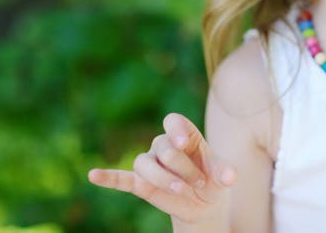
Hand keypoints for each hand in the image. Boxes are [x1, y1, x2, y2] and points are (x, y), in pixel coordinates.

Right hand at [88, 113, 237, 224]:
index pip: (173, 122)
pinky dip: (108, 177)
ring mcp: (152, 163)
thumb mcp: (223, 175)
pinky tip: (93, 175)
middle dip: (182, 168)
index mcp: (185, 135)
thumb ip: (225, 171)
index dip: (177, 130)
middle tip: (198, 184)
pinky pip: (121, 178)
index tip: (184, 143)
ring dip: (162, 178)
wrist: (204, 202)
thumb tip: (232, 177)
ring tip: (179, 190)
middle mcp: (165, 145)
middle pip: (163, 147)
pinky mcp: (141, 183)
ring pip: (144, 163)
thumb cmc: (214, 179)